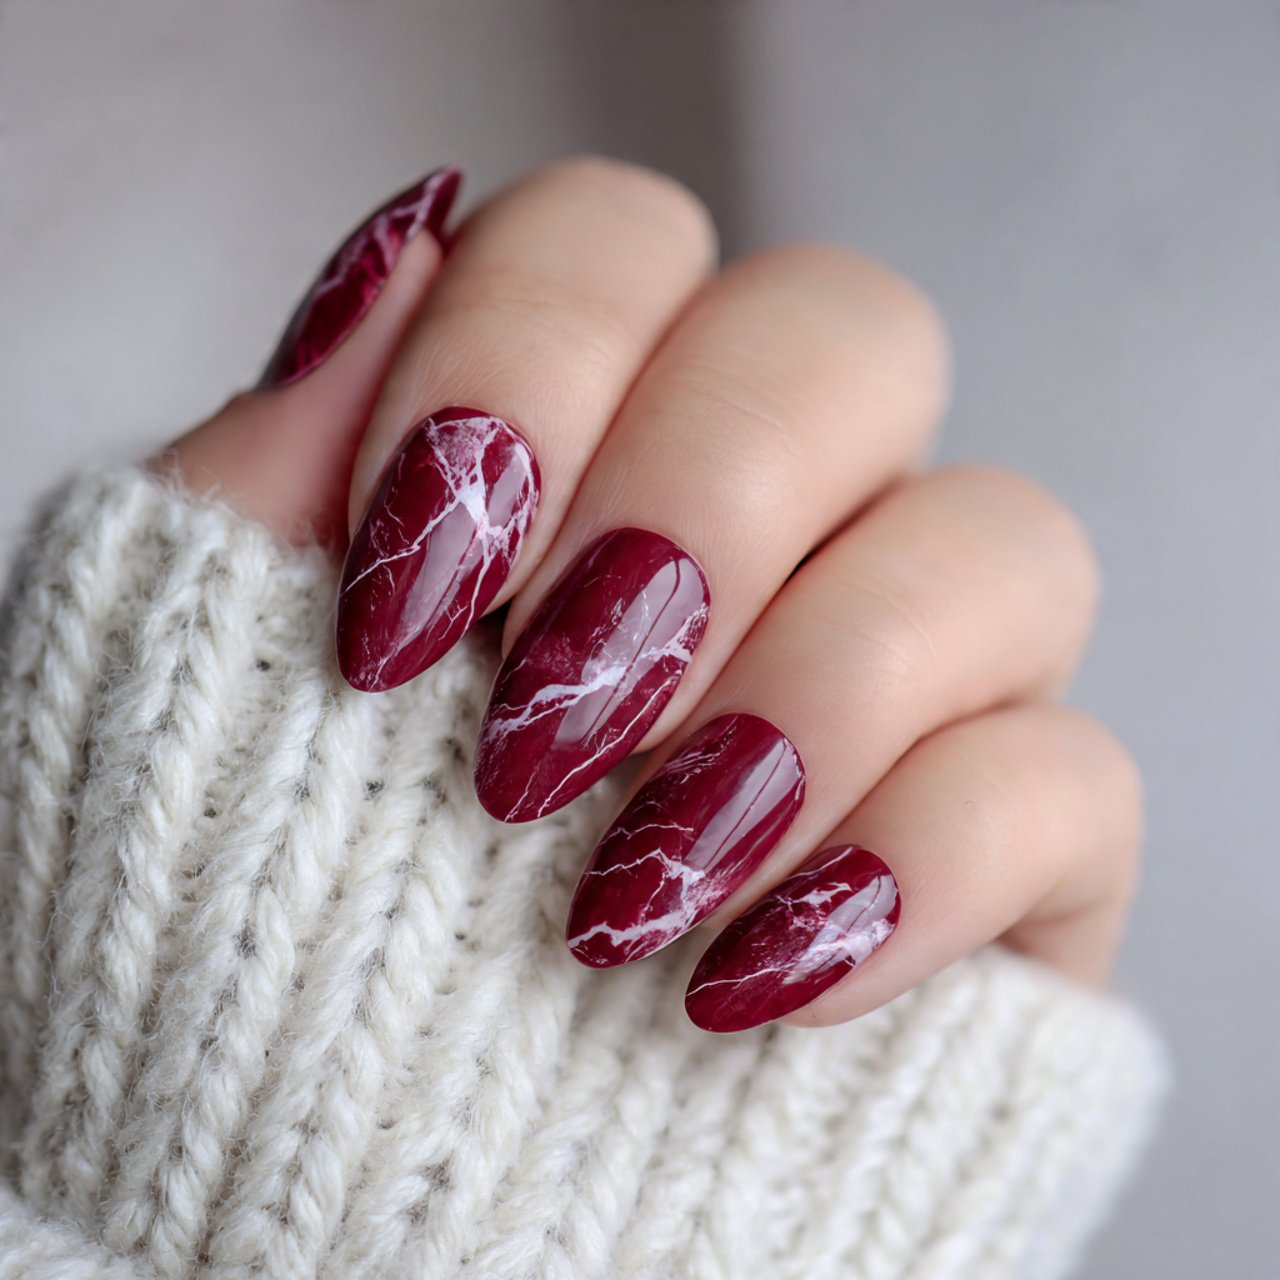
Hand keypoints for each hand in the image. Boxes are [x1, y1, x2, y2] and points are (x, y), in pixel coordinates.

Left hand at [159, 157, 1139, 1031]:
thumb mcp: (207, 676)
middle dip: (703, 500)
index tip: (407, 598)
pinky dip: (922, 866)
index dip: (529, 362)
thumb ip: (285, 458)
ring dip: (819, 689)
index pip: (622, 244)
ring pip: (1006, 542)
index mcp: (583, 445)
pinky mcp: (1001, 848)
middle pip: (848, 339)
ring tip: (631, 885)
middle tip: (545, 720)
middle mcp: (771, 528)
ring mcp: (907, 679)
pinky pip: (1071, 780)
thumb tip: (408, 239)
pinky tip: (757, 982)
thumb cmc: (260, 923)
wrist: (350, 1181)